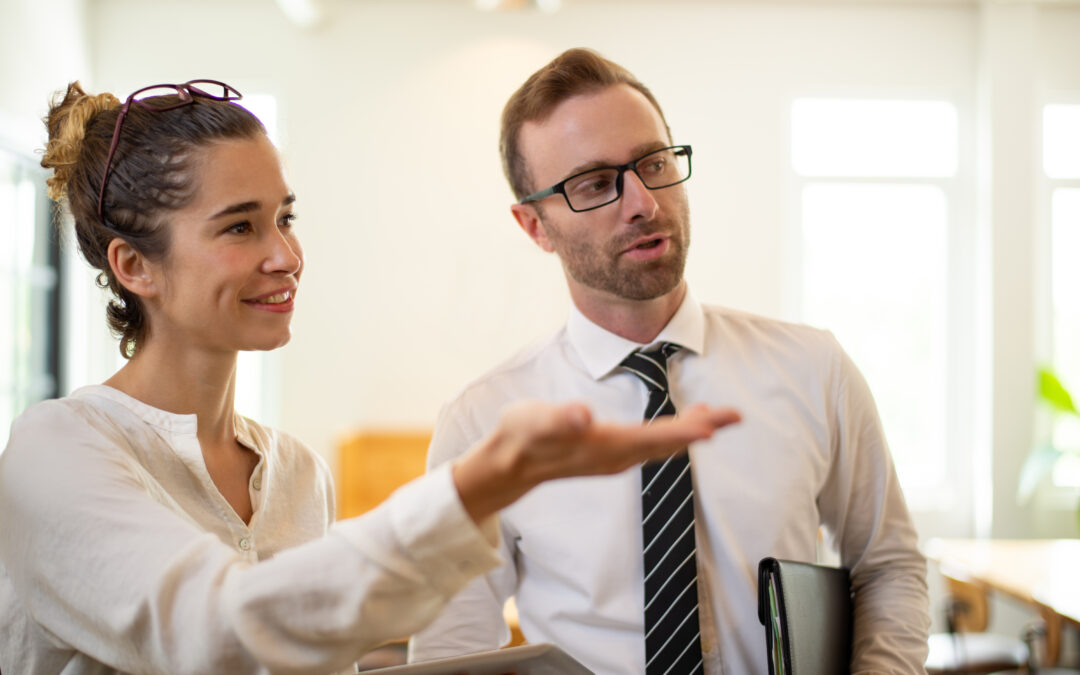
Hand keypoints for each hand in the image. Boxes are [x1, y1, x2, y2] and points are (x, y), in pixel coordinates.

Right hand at [452, 401, 739, 523]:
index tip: (714, 427)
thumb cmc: (521, 438)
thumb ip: (559, 420)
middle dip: (701, 429)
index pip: (651, 439)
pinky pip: (651, 444)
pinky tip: (683, 423)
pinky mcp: (610, 453)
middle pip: (666, 443)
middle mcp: (616, 456)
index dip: (682, 432)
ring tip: (719, 416)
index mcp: (604, 446)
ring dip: (691, 431)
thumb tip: (582, 416)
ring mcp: (614, 457)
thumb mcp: (534, 422)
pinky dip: (673, 432)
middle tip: (736, 416)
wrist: (508, 465)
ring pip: (662, 444)